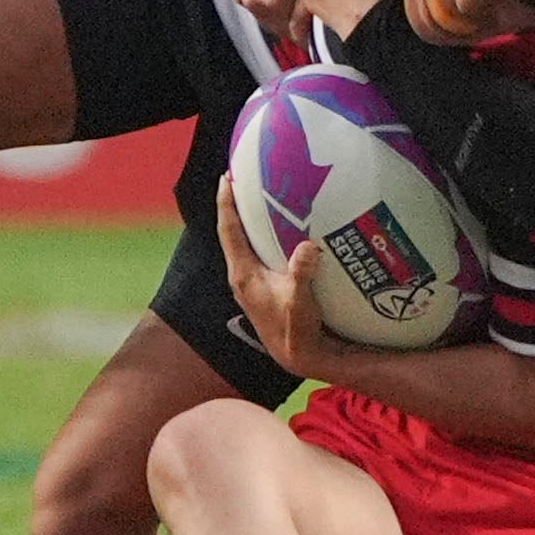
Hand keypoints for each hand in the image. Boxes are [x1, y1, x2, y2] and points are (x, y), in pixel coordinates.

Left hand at [215, 179, 337, 376]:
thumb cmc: (296, 330)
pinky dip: (259, 237)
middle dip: (234, 206)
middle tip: (241, 179)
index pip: (229, 230)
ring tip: (256, 198)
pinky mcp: (259, 288)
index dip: (226, 203)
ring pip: (242, 243)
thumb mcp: (301, 301)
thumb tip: (308, 247)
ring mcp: (249, 283)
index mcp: (243, 274)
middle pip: (231, 232)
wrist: (297, 356)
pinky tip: (276, 230)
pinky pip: (254, 253)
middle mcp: (241, 276)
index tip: (225, 178)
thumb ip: (302, 274)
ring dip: (246, 221)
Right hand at [228, 0, 303, 40]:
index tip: (309, 32)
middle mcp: (251, 0)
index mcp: (271, 1)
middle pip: (275, 26)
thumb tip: (309, 28)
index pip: (290, 34)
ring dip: (273, 8)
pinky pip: (250, 0)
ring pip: (262, 13)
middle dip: (288, 20)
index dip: (303, 34)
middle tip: (299, 9)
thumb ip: (306, 7)